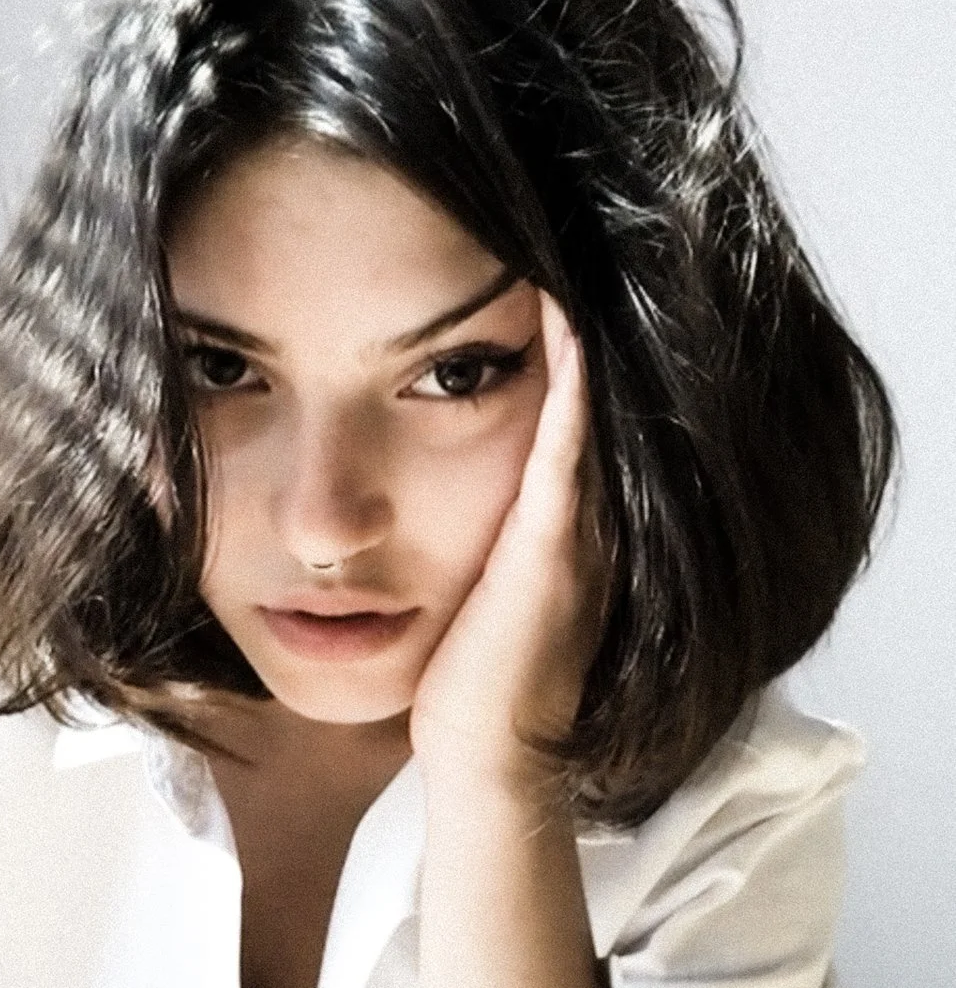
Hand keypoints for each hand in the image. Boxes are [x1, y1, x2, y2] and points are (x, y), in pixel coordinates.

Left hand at [408, 292, 607, 791]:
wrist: (484, 758)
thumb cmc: (460, 686)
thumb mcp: (461, 593)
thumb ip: (461, 542)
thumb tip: (404, 511)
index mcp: (557, 526)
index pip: (561, 413)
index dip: (557, 346)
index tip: (532, 268)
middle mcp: (579, 518)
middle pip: (582, 397)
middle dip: (573, 318)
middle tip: (556, 230)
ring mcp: (575, 532)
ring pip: (583, 407)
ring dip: (577, 330)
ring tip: (558, 242)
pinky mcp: (554, 551)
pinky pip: (566, 446)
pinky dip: (568, 381)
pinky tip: (559, 315)